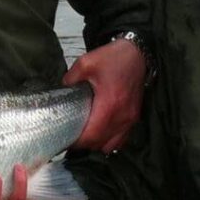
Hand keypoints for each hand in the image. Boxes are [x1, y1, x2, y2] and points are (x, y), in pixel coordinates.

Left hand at [64, 38, 146, 152]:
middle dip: (84, 144)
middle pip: (100, 144)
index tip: (65, 138)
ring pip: (112, 145)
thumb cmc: (114, 58)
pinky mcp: (134, 117)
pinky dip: (110, 141)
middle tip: (71, 137)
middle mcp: (122, 116)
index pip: (92, 136)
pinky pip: (122, 139)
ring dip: (97, 144)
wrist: (137, 54)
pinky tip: (100, 133)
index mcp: (109, 105)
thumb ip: (70, 79)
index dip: (77, 142)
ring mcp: (130, 119)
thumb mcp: (85, 63)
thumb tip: (61, 91)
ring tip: (85, 136)